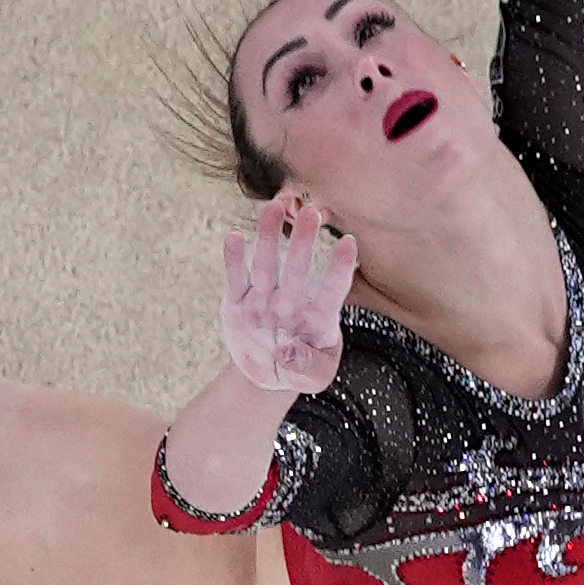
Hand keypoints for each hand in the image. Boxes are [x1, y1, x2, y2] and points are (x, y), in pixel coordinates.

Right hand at [222, 193, 356, 393]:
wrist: (266, 374)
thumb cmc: (299, 371)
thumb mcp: (313, 378)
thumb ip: (309, 367)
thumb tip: (289, 353)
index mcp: (318, 316)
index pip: (333, 289)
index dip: (340, 267)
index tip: (349, 243)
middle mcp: (291, 301)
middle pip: (298, 267)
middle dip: (304, 240)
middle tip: (313, 211)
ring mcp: (263, 299)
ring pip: (267, 263)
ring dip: (269, 236)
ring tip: (273, 206)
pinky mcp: (237, 303)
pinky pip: (236, 278)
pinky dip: (234, 258)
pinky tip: (234, 236)